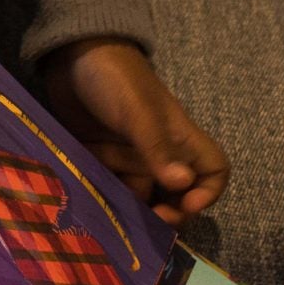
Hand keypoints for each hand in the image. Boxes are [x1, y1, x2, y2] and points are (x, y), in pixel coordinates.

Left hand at [39, 38, 226, 226]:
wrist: (71, 54)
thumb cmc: (115, 77)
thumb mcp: (138, 112)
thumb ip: (157, 147)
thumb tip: (183, 186)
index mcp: (178, 139)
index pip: (212, 172)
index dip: (206, 193)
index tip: (185, 206)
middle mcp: (158, 153)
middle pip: (175, 195)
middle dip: (166, 216)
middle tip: (146, 229)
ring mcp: (127, 156)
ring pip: (138, 197)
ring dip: (131, 213)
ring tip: (114, 226)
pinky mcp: (99, 158)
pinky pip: (107, 188)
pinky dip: (103, 200)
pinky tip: (92, 212)